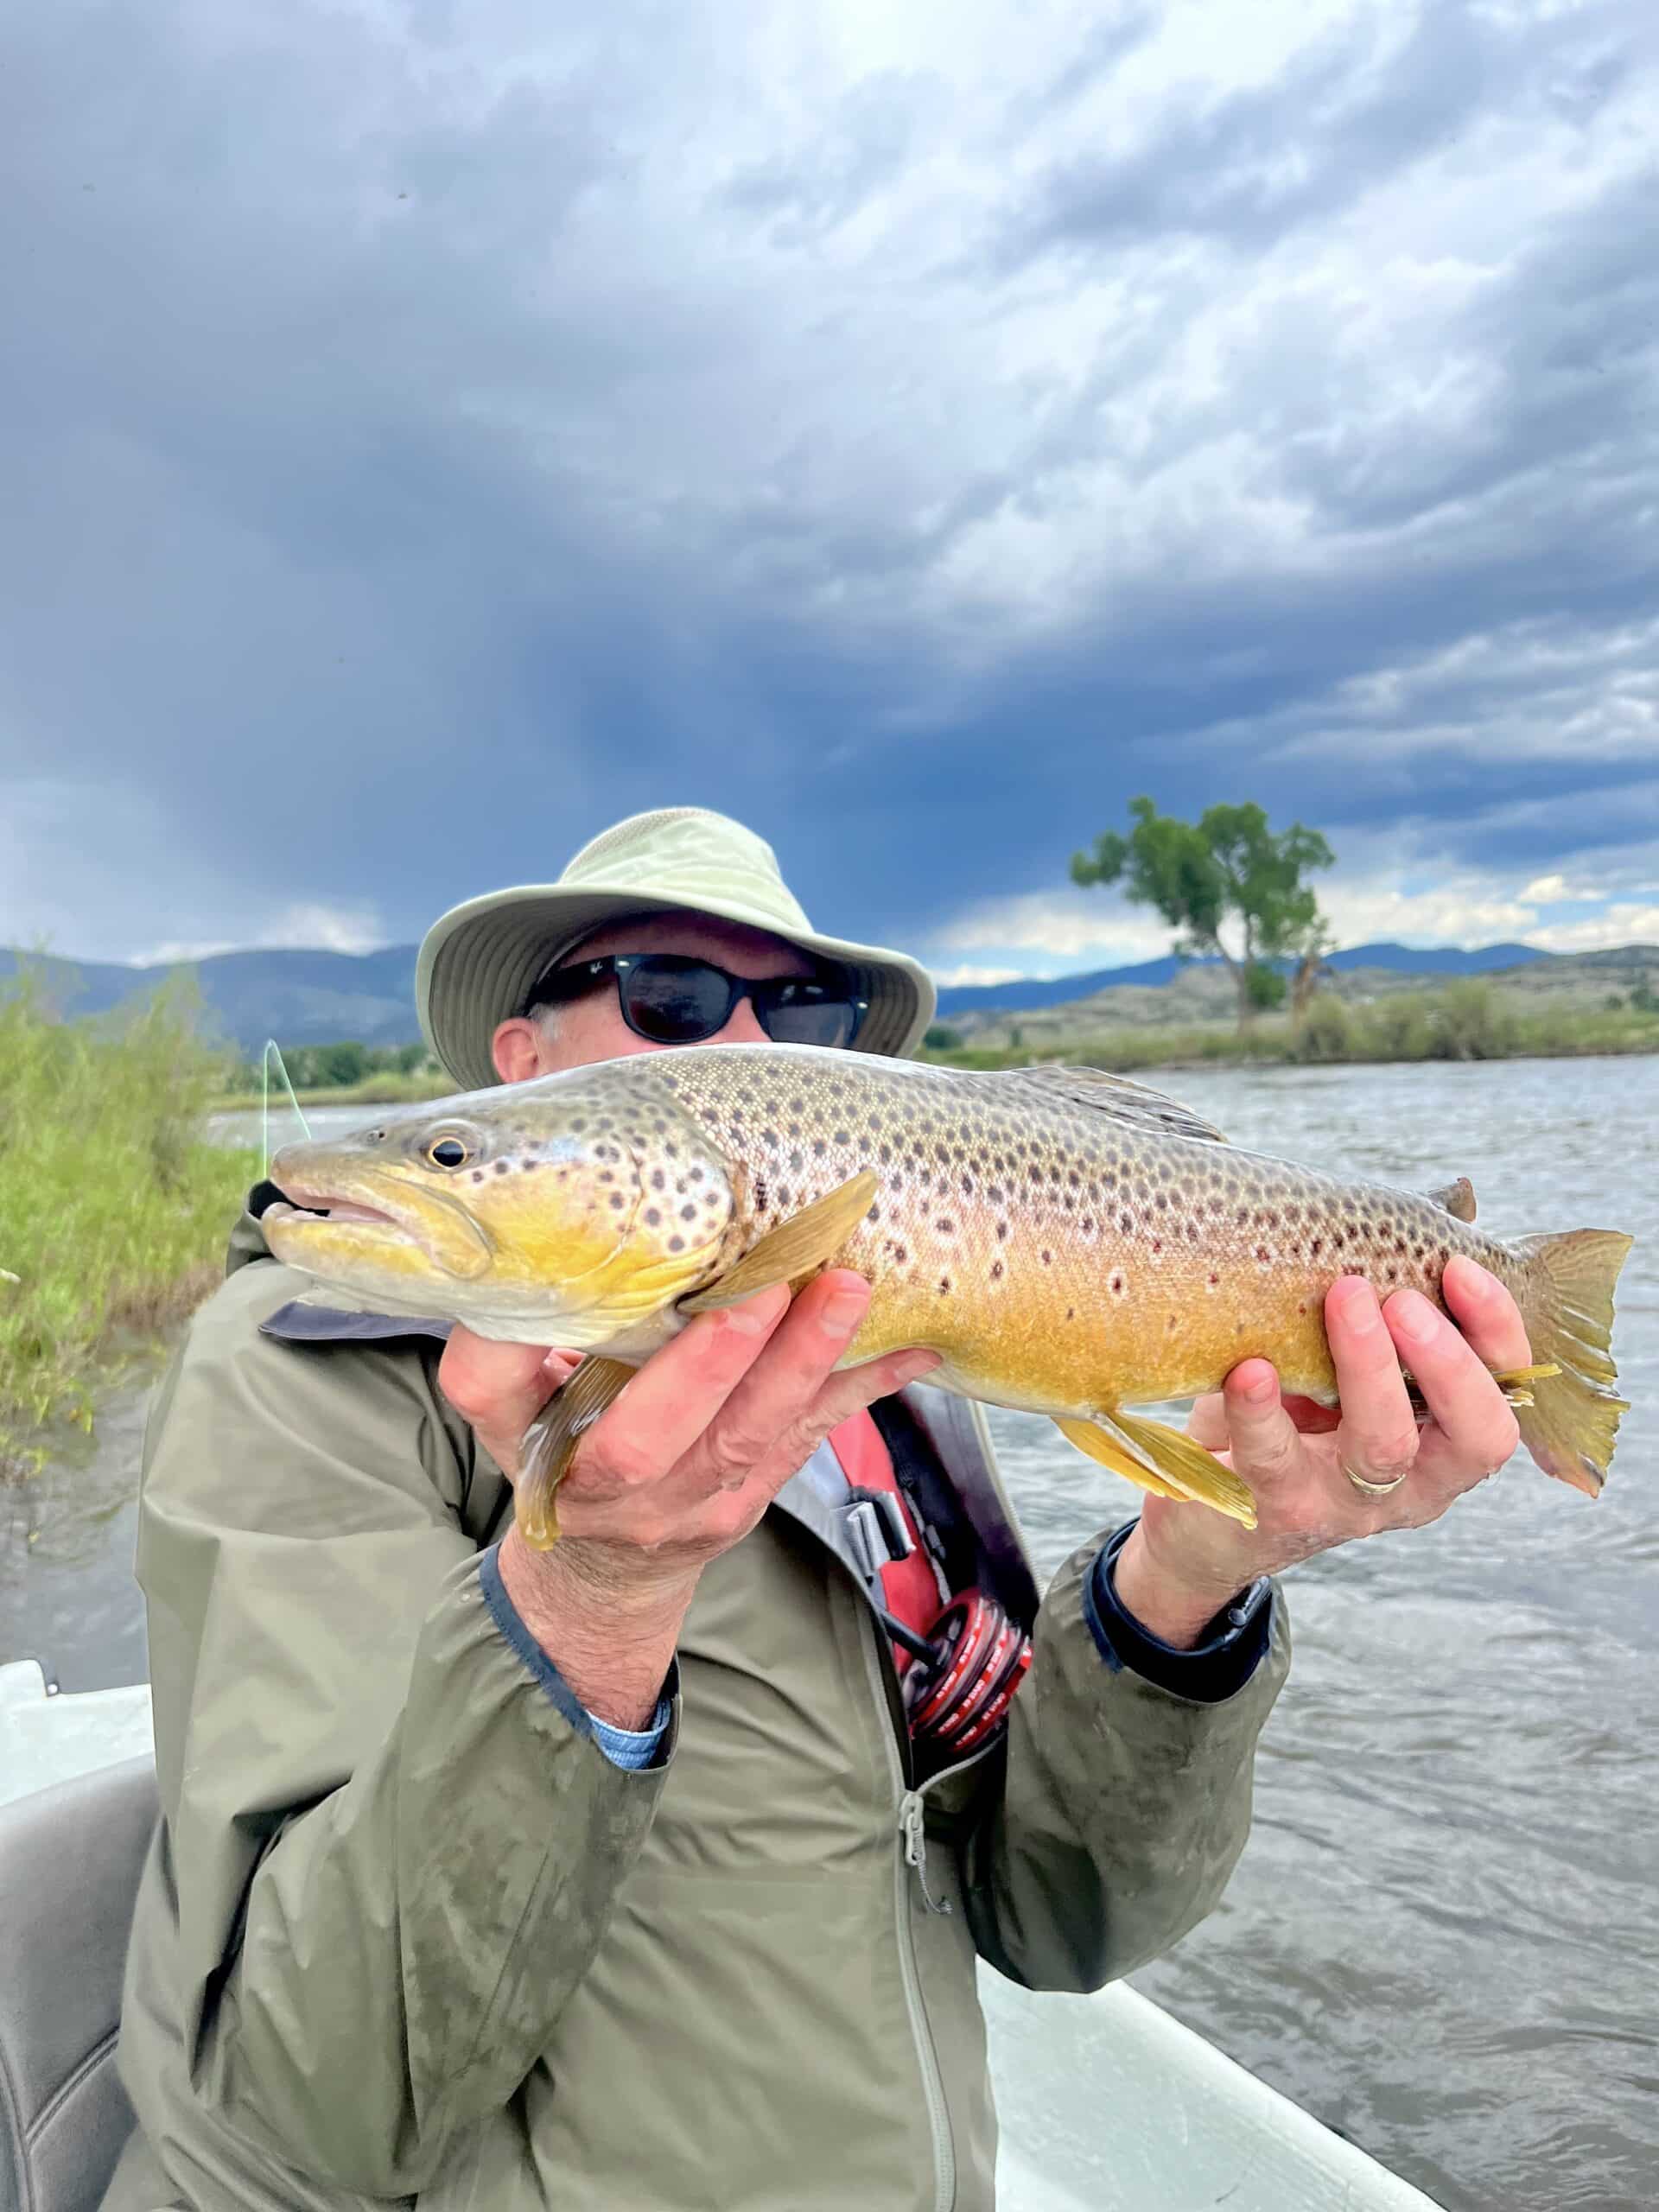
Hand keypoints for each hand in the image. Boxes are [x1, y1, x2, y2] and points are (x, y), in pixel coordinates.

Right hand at [440, 1274, 937, 1725]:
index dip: (510, 1345)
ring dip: (801, 1360)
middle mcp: (595, 1486)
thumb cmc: (564, 1449)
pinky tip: (913, 1346)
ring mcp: (678, 1507)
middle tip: (763, 1285)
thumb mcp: (523, 1404)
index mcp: (524, 1439)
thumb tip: (585, 1224)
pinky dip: (862, 1386)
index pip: (492, 1393)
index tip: (551, 1279)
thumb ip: (542, 1337)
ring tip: (846, 1290)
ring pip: (743, 1439)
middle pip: (643, 1439)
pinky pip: (807, 1439)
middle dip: (709, 1362)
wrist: (605, 1570)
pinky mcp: (744, 1504)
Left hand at [1112, 1257, 1528, 1646]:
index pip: (1505, 1390)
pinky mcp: (1277, 1512)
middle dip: (1446, 1358)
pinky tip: (1248, 1368)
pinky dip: (1260, 1410)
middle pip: (1473, 1433)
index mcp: (1443, 1438)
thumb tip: (1455, 1199)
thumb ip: (1395, 1295)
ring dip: (1367, 1367)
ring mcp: (1348, 1502)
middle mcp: (1414, 1480)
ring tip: (1340, 1299)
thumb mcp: (1346, 1360)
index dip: (1496, 1330)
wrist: (1208, 1518)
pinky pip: (1274, 1461)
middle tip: (1399, 1296)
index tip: (1460, 1266)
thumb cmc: (1292, 1416)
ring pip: (1383, 1445)